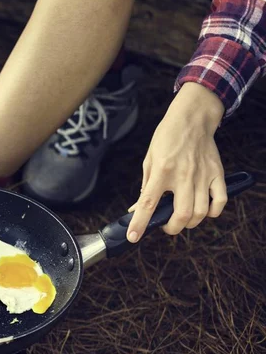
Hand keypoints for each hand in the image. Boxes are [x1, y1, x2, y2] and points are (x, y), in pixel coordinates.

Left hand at [127, 83, 226, 242]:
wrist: (192, 117)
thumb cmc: (167, 138)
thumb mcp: (149, 160)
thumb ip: (145, 186)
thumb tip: (137, 209)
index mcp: (162, 171)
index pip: (148, 203)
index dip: (140, 223)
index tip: (133, 237)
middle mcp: (183, 175)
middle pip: (181, 215)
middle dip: (172, 228)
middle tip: (167, 225)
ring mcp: (203, 175)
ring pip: (200, 212)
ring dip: (190, 223)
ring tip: (182, 218)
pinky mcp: (217, 173)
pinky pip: (220, 201)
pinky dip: (212, 212)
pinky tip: (203, 210)